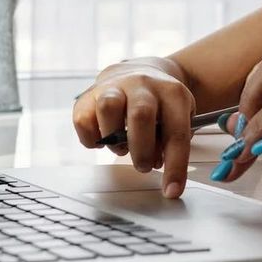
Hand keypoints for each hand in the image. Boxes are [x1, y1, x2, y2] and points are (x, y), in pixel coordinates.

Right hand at [72, 61, 194, 197]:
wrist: (138, 70)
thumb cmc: (159, 103)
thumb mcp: (178, 115)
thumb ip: (171, 141)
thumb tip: (158, 164)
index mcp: (171, 92)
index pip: (176, 132)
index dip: (175, 166)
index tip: (172, 191)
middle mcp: (142, 85)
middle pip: (141, 114)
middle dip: (142, 150)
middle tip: (144, 165)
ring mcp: (114, 87)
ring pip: (108, 108)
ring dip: (114, 139)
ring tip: (122, 148)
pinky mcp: (88, 96)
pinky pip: (83, 120)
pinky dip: (91, 139)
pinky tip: (103, 139)